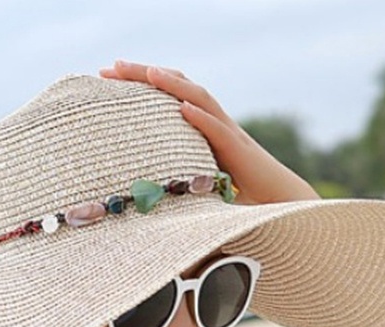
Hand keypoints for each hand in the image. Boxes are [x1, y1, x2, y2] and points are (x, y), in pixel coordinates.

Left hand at [99, 61, 318, 204]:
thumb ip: (178, 171)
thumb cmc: (237, 193)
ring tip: (148, 73)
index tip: (109, 77)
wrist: (275, 200)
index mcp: (203, 126)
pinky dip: (200, 118)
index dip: (142, 82)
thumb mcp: (199, 176)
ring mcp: (227, 132)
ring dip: (173, 85)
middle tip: (112, 67)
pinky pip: (218, 130)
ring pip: (200, 98)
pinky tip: (181, 108)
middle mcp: (214, 121)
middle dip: (146, 73)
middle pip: (180, 86)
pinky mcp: (237, 150)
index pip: (170, 95)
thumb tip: (144, 183)